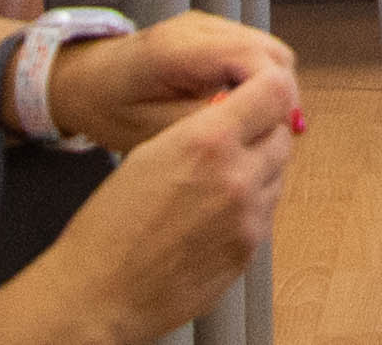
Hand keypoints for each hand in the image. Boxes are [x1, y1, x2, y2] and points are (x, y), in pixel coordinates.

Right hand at [2, 63, 298, 342]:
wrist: (101, 293)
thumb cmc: (111, 227)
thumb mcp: (150, 152)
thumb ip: (201, 128)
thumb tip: (233, 113)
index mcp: (208, 141)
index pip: (273, 92)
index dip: (268, 87)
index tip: (260, 91)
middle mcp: (237, 176)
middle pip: (281, 134)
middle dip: (264, 131)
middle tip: (240, 137)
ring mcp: (248, 217)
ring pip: (278, 174)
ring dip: (260, 168)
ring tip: (220, 180)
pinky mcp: (249, 251)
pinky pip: (266, 213)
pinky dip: (252, 205)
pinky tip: (217, 213)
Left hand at [44, 13, 298, 155]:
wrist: (85, 80)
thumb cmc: (109, 107)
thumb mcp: (148, 130)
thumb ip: (201, 126)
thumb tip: (251, 129)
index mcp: (181, 49)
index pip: (255, 59)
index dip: (276, 96)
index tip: (275, 132)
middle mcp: (201, 26)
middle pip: (272, 52)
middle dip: (279, 95)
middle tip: (268, 136)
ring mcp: (209, 25)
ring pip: (270, 51)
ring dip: (271, 89)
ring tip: (255, 126)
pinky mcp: (213, 32)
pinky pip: (254, 53)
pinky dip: (259, 81)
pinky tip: (241, 109)